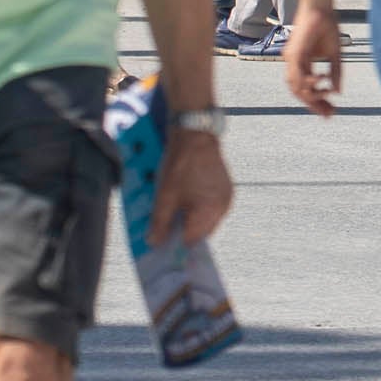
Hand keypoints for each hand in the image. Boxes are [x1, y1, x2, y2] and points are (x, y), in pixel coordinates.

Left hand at [149, 123, 233, 246]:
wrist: (195, 134)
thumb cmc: (180, 164)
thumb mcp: (165, 196)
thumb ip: (160, 223)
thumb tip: (154, 244)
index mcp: (211, 211)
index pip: (193, 241)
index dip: (176, 245)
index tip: (162, 246)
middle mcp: (223, 207)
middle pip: (201, 232)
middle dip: (183, 232)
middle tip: (164, 229)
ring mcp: (226, 197)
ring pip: (206, 220)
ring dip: (191, 220)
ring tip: (174, 212)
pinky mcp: (225, 188)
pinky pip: (211, 207)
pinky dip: (198, 209)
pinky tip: (185, 201)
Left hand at [286, 2, 343, 118]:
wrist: (320, 6)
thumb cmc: (327, 26)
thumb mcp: (335, 54)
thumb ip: (336, 73)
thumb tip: (337, 91)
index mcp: (302, 64)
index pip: (307, 89)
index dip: (318, 102)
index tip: (331, 112)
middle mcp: (293, 64)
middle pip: (300, 93)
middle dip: (315, 105)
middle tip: (330, 114)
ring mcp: (291, 59)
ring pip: (296, 87)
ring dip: (311, 96)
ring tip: (327, 97)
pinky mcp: (294, 53)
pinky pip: (297, 74)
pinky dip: (308, 82)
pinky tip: (321, 83)